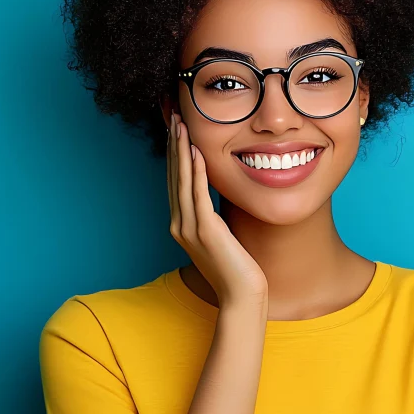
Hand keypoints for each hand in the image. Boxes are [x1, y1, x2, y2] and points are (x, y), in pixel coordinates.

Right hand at [167, 112, 268, 306]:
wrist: (241, 298)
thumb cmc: (237, 270)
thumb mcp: (223, 237)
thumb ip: (214, 216)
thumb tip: (217, 197)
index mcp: (182, 225)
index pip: (175, 181)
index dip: (174, 154)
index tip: (175, 129)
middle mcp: (180, 225)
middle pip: (173, 176)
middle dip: (172, 145)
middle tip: (171, 116)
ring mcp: (189, 228)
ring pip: (181, 181)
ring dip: (180, 151)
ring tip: (179, 125)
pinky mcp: (205, 231)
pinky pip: (197, 195)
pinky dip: (195, 172)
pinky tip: (196, 152)